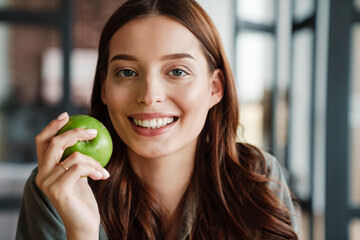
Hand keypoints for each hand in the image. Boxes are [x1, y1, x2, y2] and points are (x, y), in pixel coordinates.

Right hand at [35, 112, 109, 238]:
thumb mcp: (79, 175)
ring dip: (94, 160)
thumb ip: (76, 159)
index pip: (42, 142)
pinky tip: (103, 176)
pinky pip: (80, 168)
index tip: (67, 115)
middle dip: (75, 133)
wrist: (83, 223)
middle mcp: (41, 175)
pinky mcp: (58, 190)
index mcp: (44, 169)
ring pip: (74, 156)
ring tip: (103, 169)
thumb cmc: (83, 199)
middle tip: (94, 131)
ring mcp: (48, 183)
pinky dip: (95, 169)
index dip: (52, 126)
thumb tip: (88, 136)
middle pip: (54, 143)